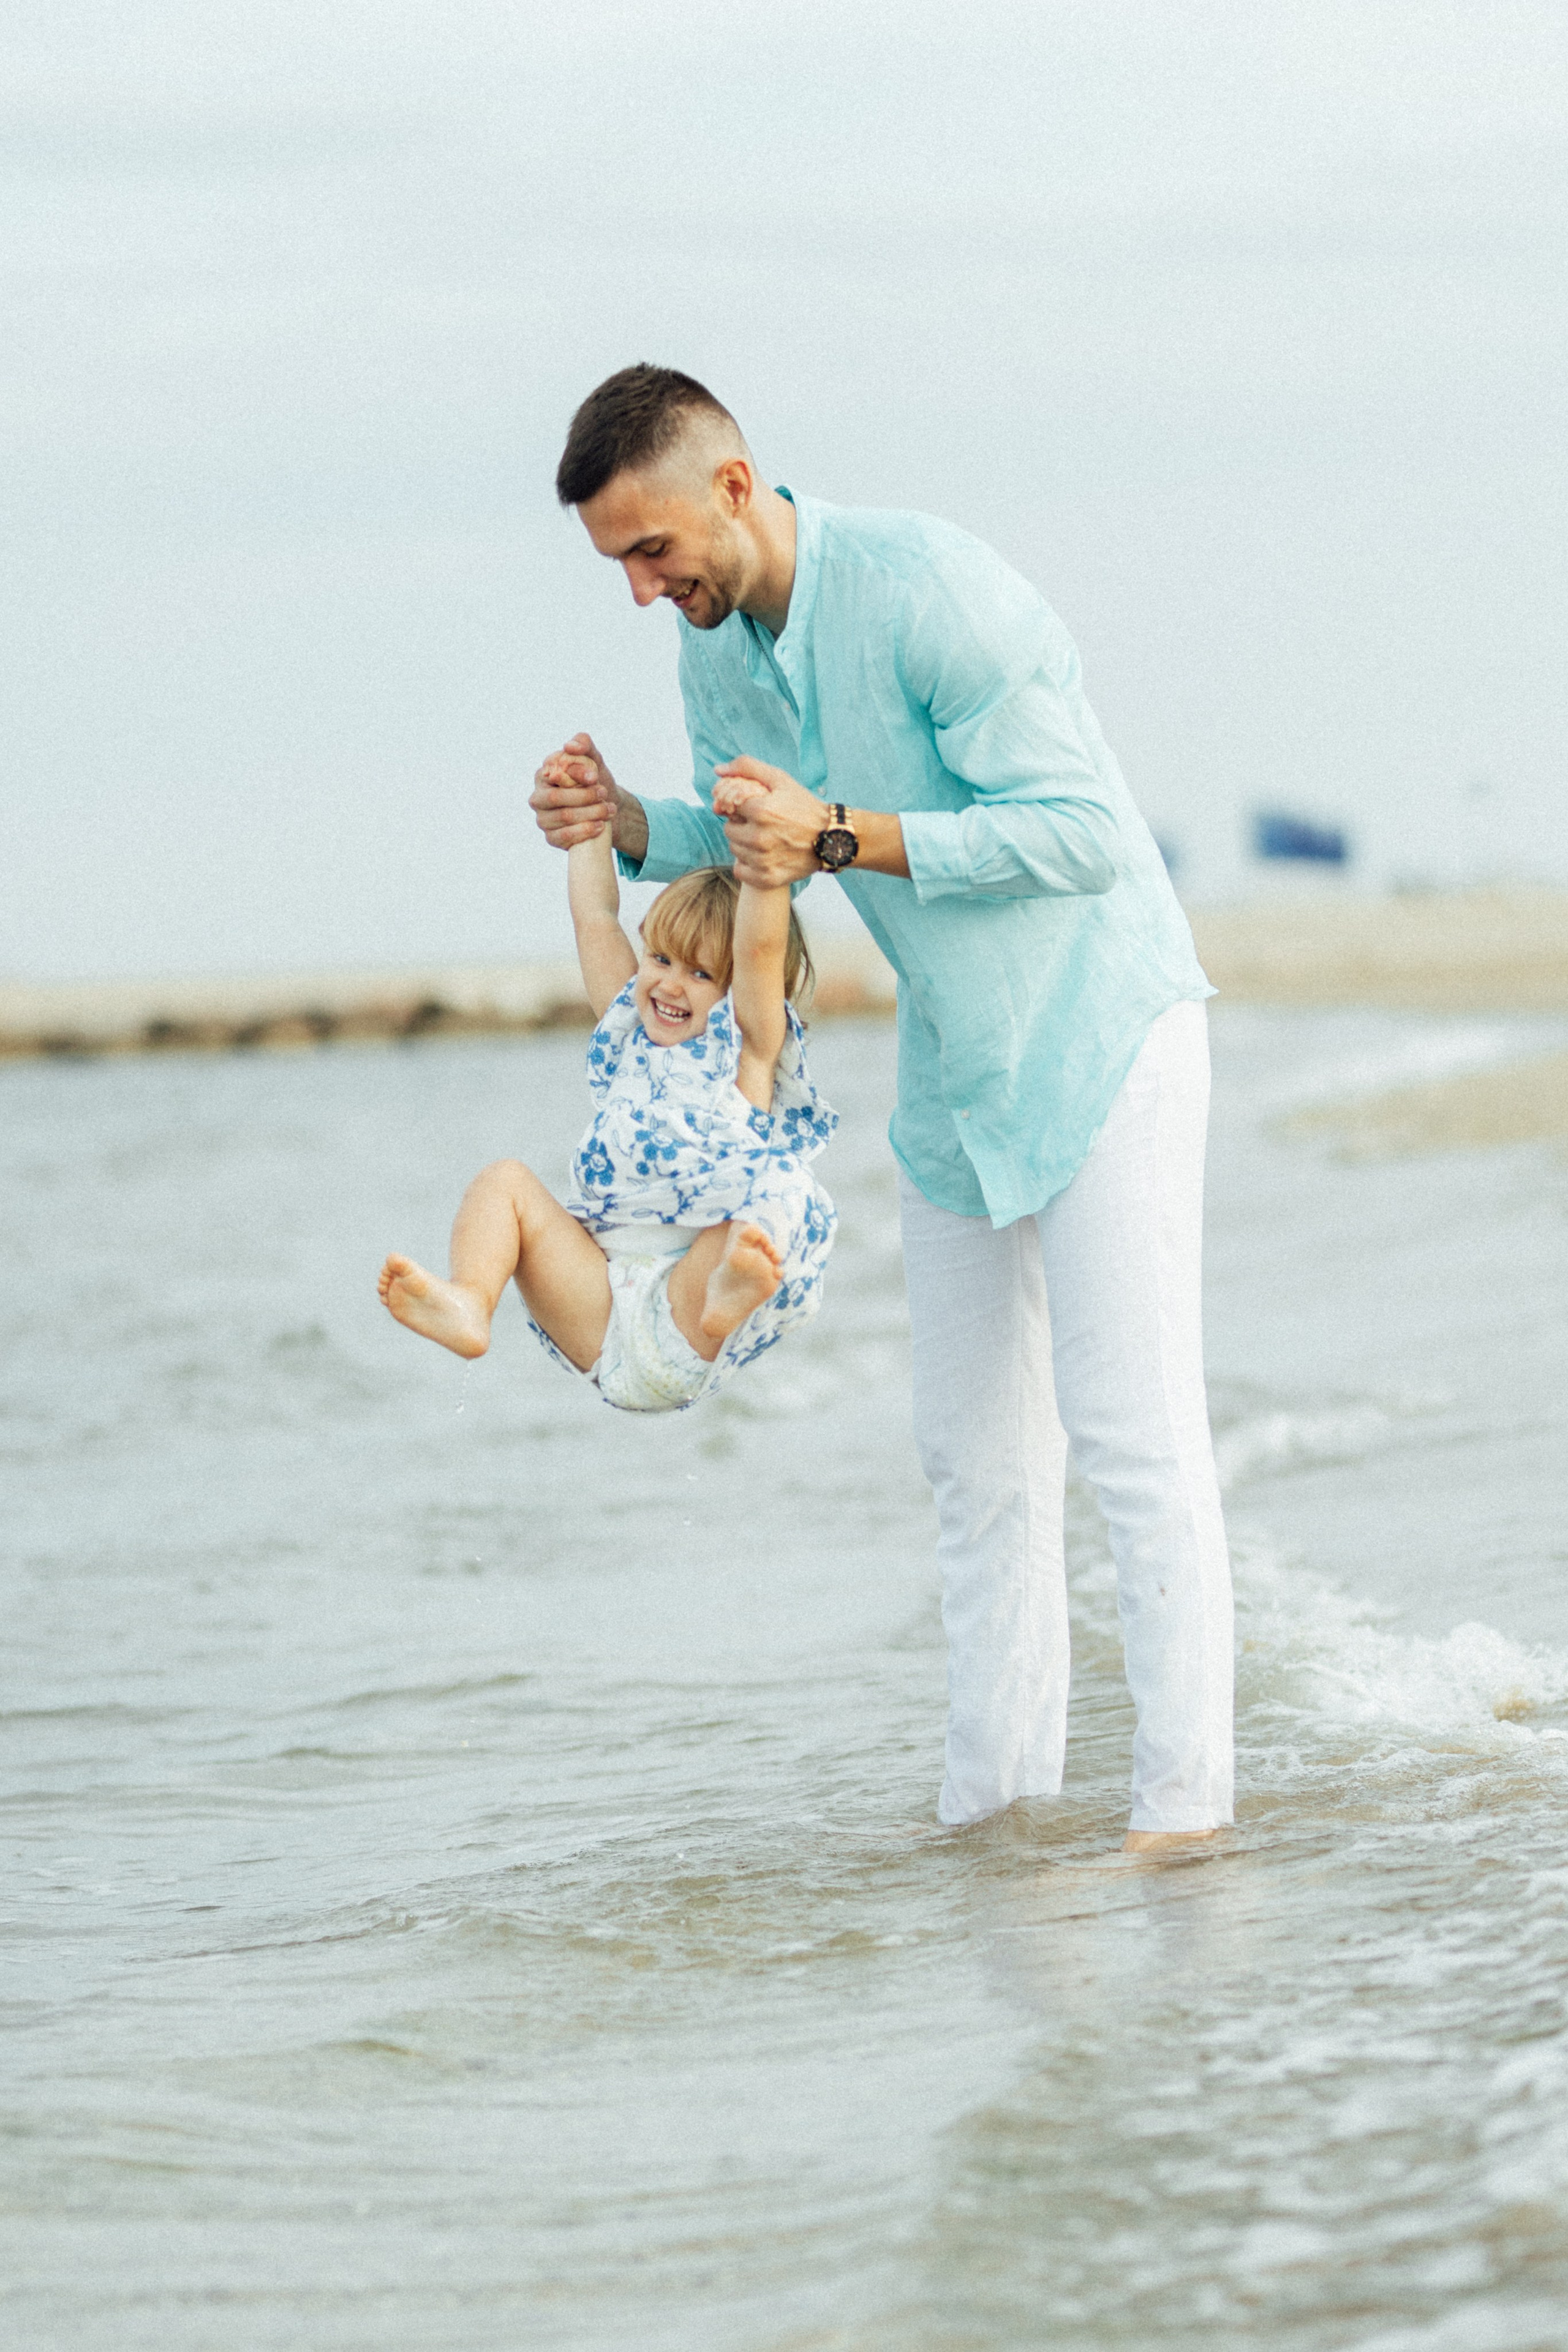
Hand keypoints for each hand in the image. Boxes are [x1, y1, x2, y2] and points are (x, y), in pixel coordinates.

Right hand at [530, 733, 647, 861]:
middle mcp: (538, 798)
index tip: (594, 776)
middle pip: (555, 798)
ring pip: (563, 817)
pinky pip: (564, 836)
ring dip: (590, 813)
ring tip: (609, 810)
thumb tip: (569, 747)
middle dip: (583, 796)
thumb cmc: (595, 781)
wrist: (606, 809)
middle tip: (604, 794)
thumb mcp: (593, 760)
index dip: (574, 775)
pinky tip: (600, 826)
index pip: (553, 774)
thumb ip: (584, 745)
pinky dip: (585, 831)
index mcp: (543, 775)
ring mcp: (543, 819)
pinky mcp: (551, 837)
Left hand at [713, 757, 827, 887]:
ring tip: (765, 839)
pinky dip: (748, 865)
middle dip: (742, 825)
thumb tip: (718, 770)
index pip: (729, 806)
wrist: (831, 837)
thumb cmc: (804, 806)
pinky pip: (740, 871)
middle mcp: (760, 837)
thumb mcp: (780, 779)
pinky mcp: (767, 878)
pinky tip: (763, 856)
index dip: (740, 806)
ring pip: (735, 850)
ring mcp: (763, 860)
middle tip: (762, 824)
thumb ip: (747, 767)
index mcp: (761, 810)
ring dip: (745, 844)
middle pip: (729, 830)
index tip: (754, 808)